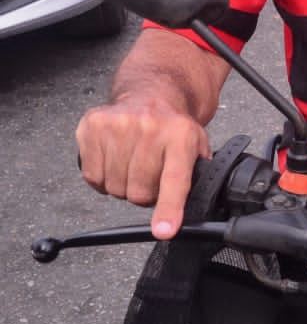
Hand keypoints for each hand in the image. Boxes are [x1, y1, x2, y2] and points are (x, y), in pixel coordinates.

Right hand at [76, 96, 210, 239]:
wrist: (152, 93)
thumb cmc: (173, 127)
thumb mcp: (197, 146)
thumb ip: (196, 176)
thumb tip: (194, 208)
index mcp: (181, 135)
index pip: (174, 179)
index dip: (169, 208)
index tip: (164, 230)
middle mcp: (150, 127)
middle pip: (139, 192)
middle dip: (145, 193)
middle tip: (151, 175)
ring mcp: (118, 125)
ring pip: (114, 187)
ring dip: (123, 184)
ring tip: (134, 164)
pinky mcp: (92, 126)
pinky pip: (91, 176)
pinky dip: (102, 176)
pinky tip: (115, 159)